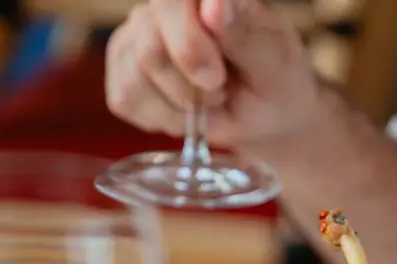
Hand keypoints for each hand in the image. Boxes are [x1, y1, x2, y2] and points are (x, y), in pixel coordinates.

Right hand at [105, 0, 319, 150]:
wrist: (265, 116)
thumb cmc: (273, 81)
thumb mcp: (274, 61)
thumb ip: (245, 32)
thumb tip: (215, 4)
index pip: (172, 3)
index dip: (188, 45)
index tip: (216, 78)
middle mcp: (163, 7)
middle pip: (148, 49)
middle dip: (188, 88)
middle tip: (219, 93)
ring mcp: (137, 36)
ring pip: (135, 80)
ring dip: (178, 108)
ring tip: (207, 101)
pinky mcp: (123, 70)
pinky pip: (126, 100)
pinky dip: (162, 118)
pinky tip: (185, 110)